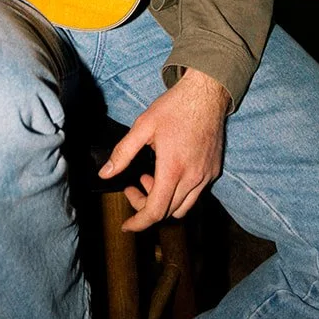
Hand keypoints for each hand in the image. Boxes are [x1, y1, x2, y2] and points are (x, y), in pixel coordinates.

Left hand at [98, 69, 229, 230]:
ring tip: (150, 178)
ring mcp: (206, 176)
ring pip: (183, 207)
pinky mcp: (213, 170)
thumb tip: (105, 174)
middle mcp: (193, 177)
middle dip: (146, 206)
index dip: (139, 222)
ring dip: (164, 201)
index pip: (155, 211)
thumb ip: (123, 153)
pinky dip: (179, 192)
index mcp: (173, 169)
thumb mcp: (143, 126)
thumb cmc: (175, 107)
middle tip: (132, 186)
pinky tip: (169, 171)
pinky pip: (196, 194)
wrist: (206, 93)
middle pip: (168, 212)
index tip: (127, 225)